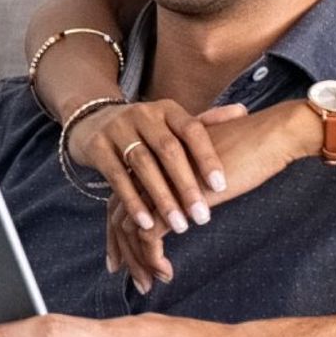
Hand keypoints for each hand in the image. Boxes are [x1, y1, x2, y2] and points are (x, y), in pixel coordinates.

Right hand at [71, 99, 244, 241]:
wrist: (93, 119)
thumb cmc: (146, 130)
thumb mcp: (172, 122)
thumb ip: (206, 121)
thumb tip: (243, 110)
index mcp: (168, 110)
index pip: (192, 130)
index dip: (207, 157)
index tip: (222, 187)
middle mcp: (143, 114)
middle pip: (168, 150)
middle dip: (186, 185)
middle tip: (203, 217)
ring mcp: (118, 128)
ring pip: (142, 165)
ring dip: (162, 198)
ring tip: (180, 226)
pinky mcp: (97, 146)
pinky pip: (116, 177)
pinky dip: (132, 202)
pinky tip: (147, 224)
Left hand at [106, 101, 323, 290]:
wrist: (266, 137)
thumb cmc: (246, 151)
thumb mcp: (209, 168)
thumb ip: (192, 184)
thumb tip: (189, 211)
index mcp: (155, 159)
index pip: (121, 198)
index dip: (118, 232)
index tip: (122, 259)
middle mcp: (149, 170)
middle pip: (117, 215)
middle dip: (122, 251)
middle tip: (136, 280)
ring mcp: (158, 183)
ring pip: (129, 228)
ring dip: (138, 261)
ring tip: (150, 283)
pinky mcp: (174, 197)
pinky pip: (149, 234)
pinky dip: (153, 258)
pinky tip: (167, 273)